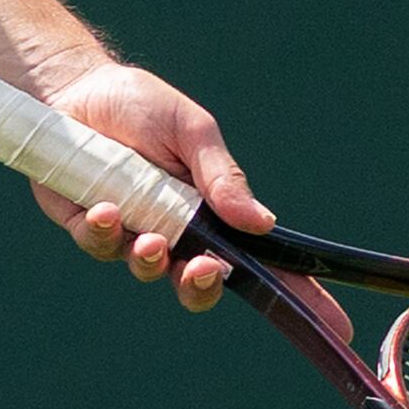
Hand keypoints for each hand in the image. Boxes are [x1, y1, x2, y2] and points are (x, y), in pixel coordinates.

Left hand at [30, 59, 272, 312]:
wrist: (74, 88)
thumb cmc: (141, 107)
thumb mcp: (192, 131)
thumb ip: (222, 177)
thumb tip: (263, 223)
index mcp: (211, 210)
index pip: (258, 259)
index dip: (294, 293)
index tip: (334, 320)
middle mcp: (173, 229)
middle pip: (198, 284)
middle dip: (202, 286)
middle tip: (201, 269)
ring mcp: (130, 232)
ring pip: (147, 270)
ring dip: (150, 259)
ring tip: (149, 239)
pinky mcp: (87, 227)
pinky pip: (98, 246)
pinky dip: (103, 232)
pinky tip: (103, 210)